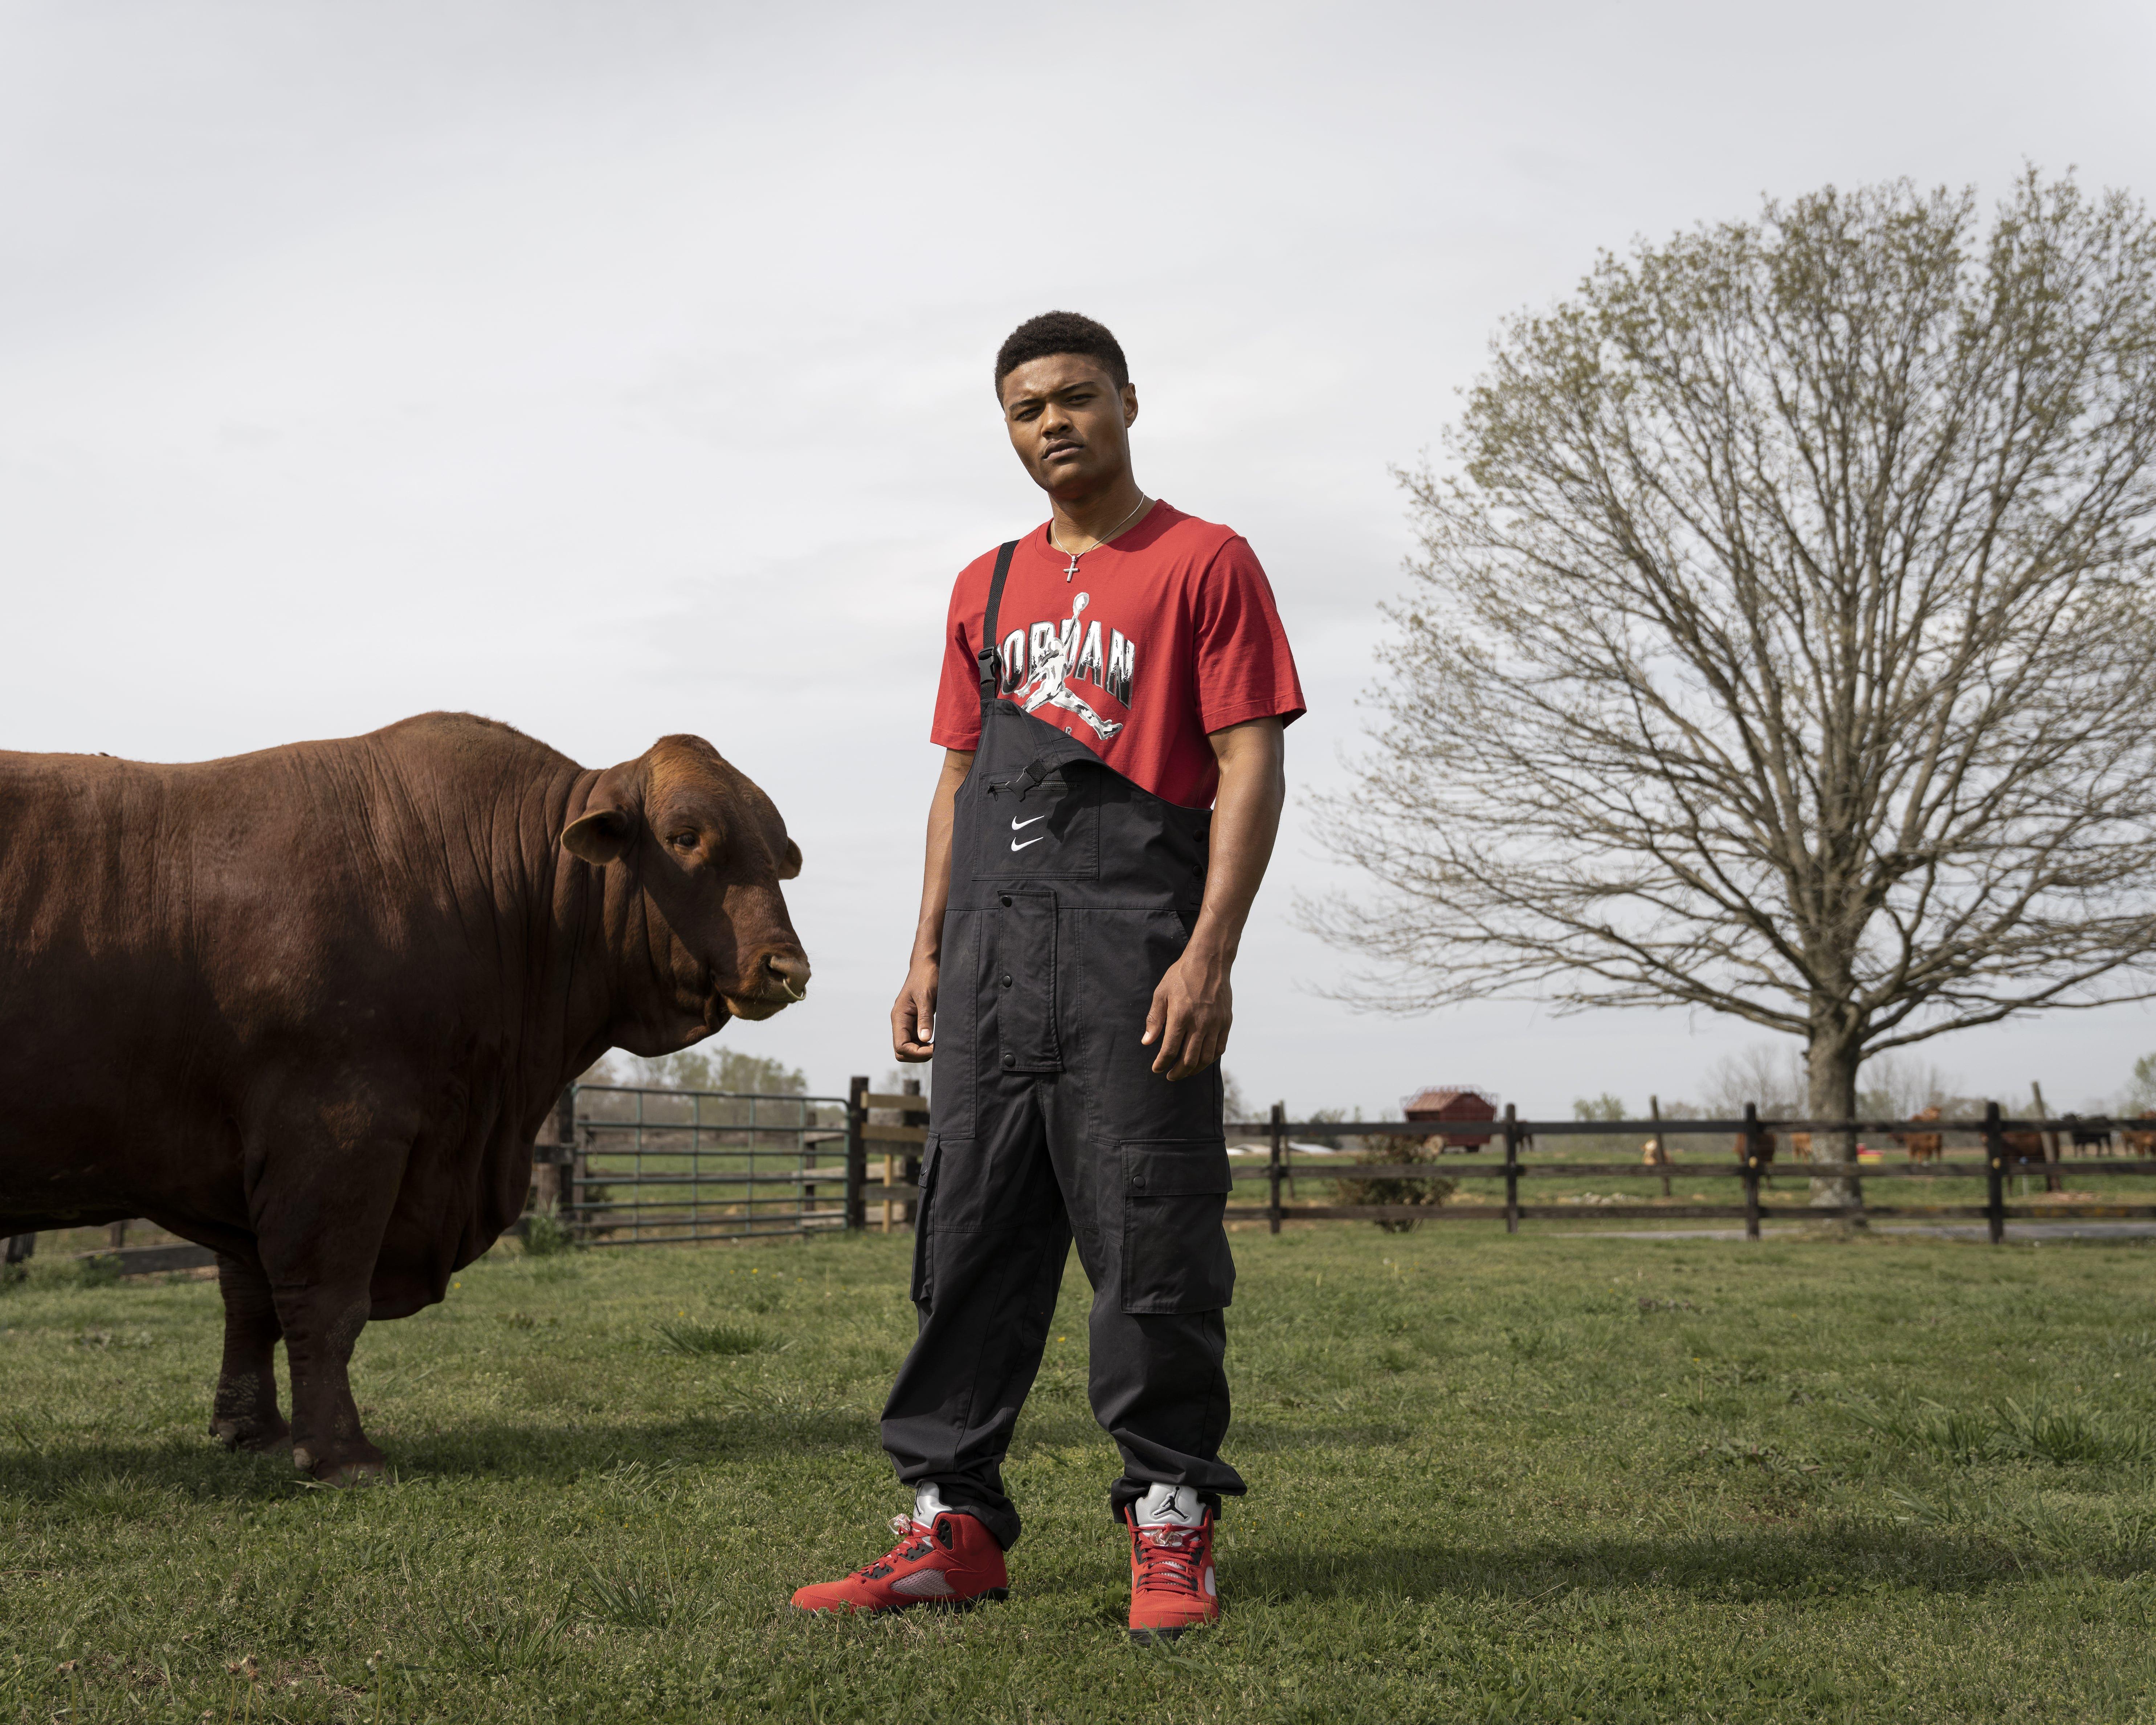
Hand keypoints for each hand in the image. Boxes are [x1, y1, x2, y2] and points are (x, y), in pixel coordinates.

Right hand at [891, 956, 938, 1061]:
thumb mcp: (927, 997)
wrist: (927, 964)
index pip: (901, 1047)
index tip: (934, 1048)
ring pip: (909, 1048)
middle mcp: (900, 1022)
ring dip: (922, 1051)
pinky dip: (925, 1045)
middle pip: (902, 1051)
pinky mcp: (916, 1021)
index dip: (917, 1053)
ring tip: (938, 1046)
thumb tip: (925, 1040)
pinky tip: (937, 1040)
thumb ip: (925, 1018)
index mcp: (899, 1017)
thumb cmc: (926, 977)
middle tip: (937, 1050)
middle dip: (918, 1055)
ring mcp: (907, 1023)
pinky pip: (917, 1040)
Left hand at [1142, 943, 1231, 1080]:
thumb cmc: (1181, 975)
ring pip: (1205, 1058)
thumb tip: (1147, 1042)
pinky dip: (1210, 1059)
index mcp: (1180, 1017)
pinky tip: (1201, 1060)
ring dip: (1194, 1069)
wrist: (1209, 961)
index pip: (1169, 1051)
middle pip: (1188, 1060)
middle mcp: (1199, 1024)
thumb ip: (1154, 1019)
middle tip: (1170, 1076)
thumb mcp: (1161, 993)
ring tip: (1185, 1072)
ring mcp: (1215, 1024)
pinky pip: (1219, 1048)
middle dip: (1177, 1072)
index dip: (1162, 1064)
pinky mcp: (1226, 1022)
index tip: (1156, 1069)